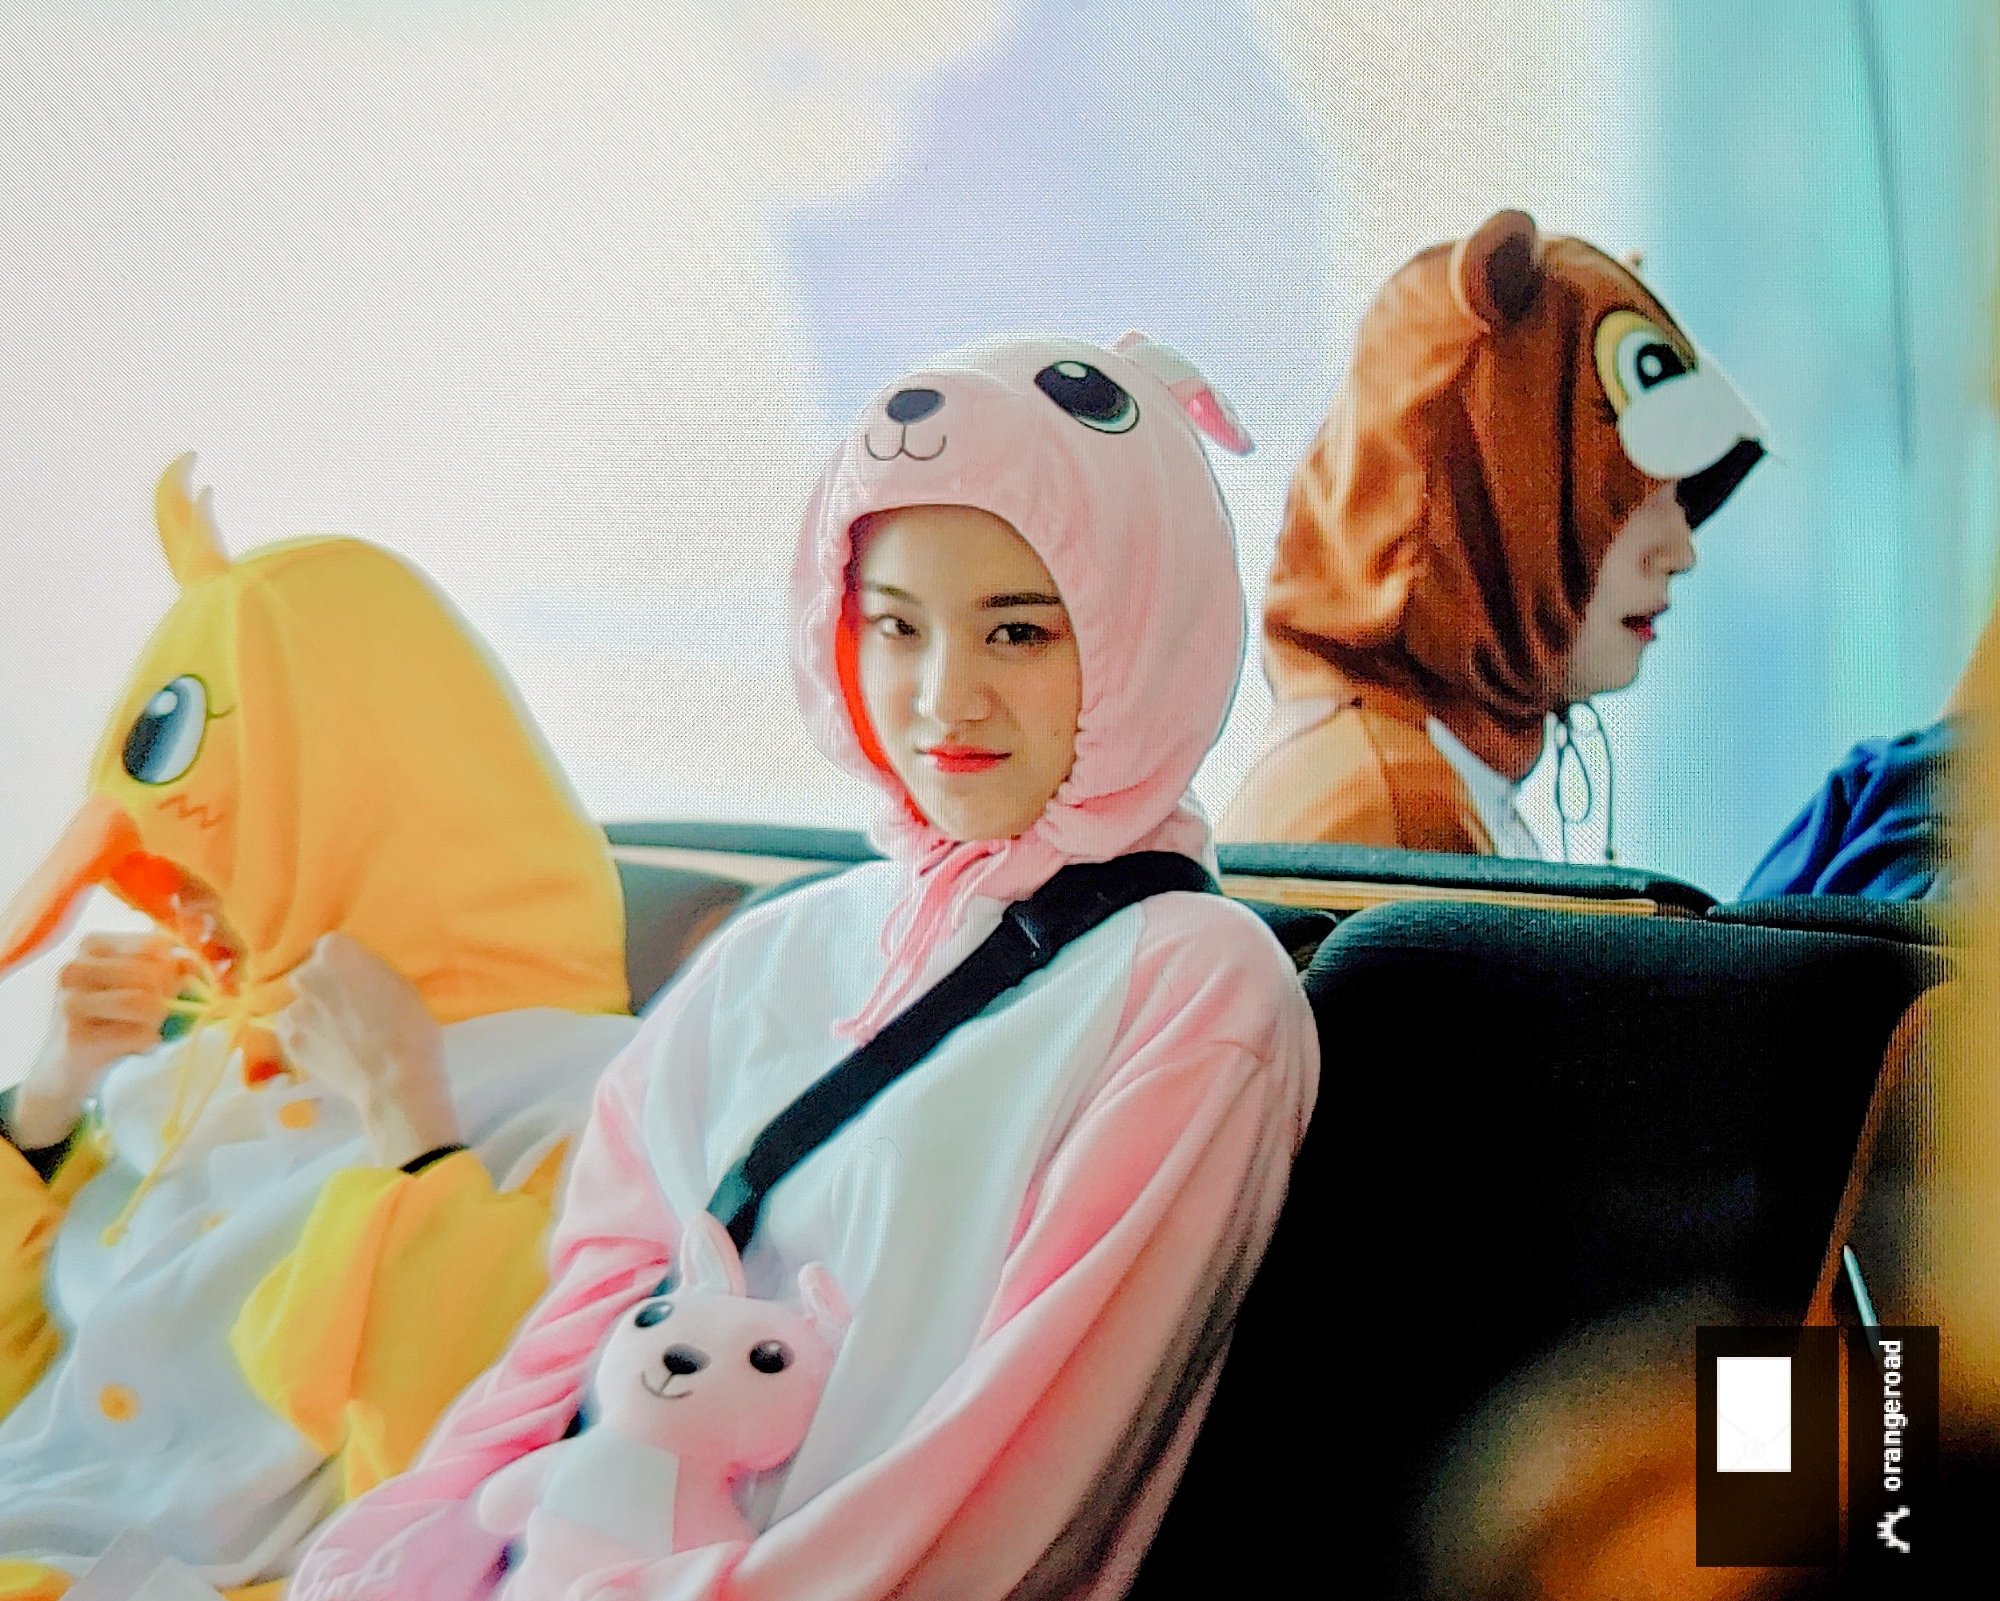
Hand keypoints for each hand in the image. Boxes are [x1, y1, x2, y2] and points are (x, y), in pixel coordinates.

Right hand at [7, 932, 192, 1148]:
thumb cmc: (112, 1017)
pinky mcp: (75, 1037)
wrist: (67, 1065)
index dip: (172, 969)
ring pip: (145, 1002)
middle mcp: (74, 967)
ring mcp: (69, 1002)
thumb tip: (189, 963)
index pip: (156, 945)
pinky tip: (130, 1046)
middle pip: (153, 974)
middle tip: (151, 1015)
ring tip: (142, 1029)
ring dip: (156, 1021)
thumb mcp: (140, 984)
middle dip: (165, 998)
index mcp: (92, 944)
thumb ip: (169, 968)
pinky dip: (147, 1042)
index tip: (161, 987)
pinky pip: (139, 1034)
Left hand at [270, 932, 457, 1167]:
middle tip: (349, 1007)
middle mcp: (305, 976)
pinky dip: (307, 1036)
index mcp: (335, 952)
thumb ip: (368, 970)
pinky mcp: (287, 1041)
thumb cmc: (410, 1028)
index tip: (360, 980)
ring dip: (314, 1013)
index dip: (347, 964)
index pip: (331, 947)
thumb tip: (354, 974)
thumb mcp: (400, 983)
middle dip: (325, 986)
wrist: (395, 1081)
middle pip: (310, 974)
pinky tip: (330, 1049)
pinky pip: (294, 1030)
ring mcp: (292, 1010)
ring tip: (340, 1034)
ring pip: (301, 1004)